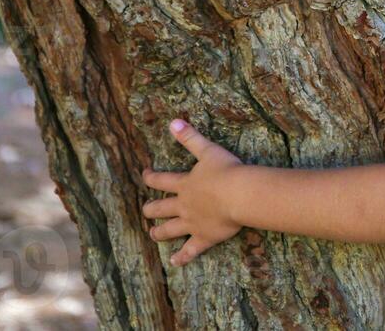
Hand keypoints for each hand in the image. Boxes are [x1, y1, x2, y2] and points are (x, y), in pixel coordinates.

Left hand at [141, 119, 242, 265]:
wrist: (239, 194)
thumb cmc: (227, 170)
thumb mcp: (208, 150)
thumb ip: (189, 137)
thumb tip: (172, 121)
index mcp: (184, 184)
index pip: (161, 180)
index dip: (151, 177)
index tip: (145, 175)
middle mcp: (184, 205)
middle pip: (160, 208)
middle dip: (151, 209)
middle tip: (146, 209)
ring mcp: (192, 223)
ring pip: (170, 230)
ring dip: (160, 232)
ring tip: (153, 234)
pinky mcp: (204, 238)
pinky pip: (190, 250)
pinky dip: (182, 257)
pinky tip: (174, 262)